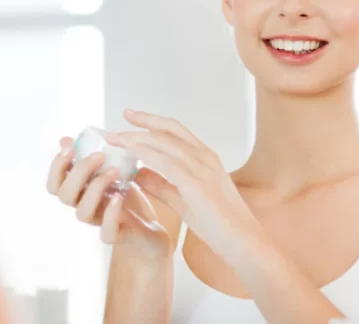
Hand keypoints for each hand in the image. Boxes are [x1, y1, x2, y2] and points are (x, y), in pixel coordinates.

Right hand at [46, 137, 171, 259]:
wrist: (151, 226)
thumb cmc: (127, 196)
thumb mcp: (110, 170)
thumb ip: (89, 156)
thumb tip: (64, 139)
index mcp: (79, 192)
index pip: (54, 184)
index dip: (57, 166)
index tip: (71, 147)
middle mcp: (84, 207)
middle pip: (65, 195)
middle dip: (79, 171)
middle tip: (100, 156)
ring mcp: (99, 222)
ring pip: (82, 212)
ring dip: (96, 188)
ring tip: (115, 171)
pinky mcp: (117, 235)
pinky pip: (106, 232)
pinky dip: (110, 214)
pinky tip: (118, 197)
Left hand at [105, 110, 259, 258]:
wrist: (243, 242)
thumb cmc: (219, 224)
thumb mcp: (184, 199)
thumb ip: (161, 185)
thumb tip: (138, 173)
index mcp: (206, 158)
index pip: (175, 130)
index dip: (151, 121)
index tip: (130, 116)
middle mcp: (205, 157)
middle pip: (167, 131)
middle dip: (139, 124)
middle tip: (115, 124)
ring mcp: (202, 168)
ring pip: (163, 143)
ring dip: (136, 138)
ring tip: (115, 139)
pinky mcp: (196, 183)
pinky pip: (165, 162)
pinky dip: (145, 153)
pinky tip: (129, 152)